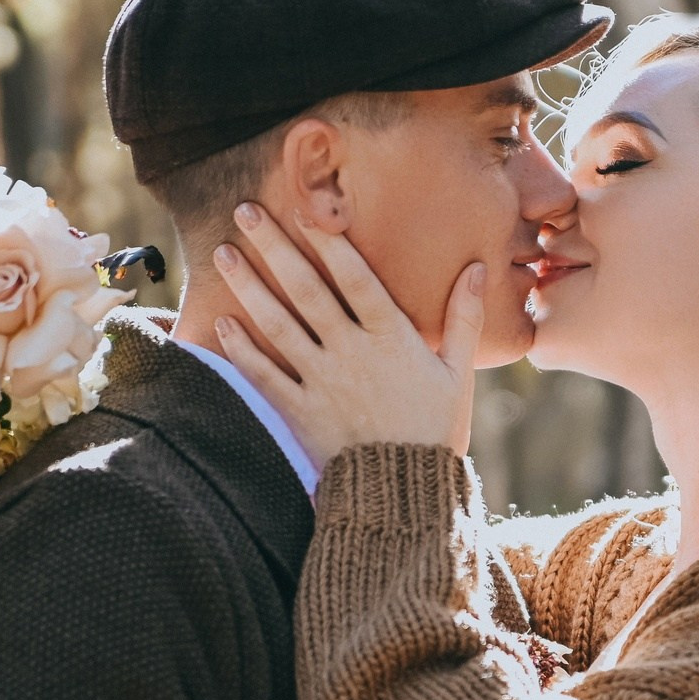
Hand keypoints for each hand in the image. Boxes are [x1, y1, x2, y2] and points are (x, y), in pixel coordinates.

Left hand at [211, 205, 484, 469]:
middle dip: (275, 246)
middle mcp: (352, 353)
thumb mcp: (457, 374)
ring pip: (278, 324)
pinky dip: (241, 349)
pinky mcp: (299, 412)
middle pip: (307, 289)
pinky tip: (222, 322)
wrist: (404, 493)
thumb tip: (476, 267)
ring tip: (224, 252)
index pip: (358, 278)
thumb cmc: (435, 430)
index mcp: (392, 339)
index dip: (332, 241)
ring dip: (249, 285)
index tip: (308, 206)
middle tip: (246, 210)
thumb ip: (463, 318)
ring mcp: (321, 381)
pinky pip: (264, 374)